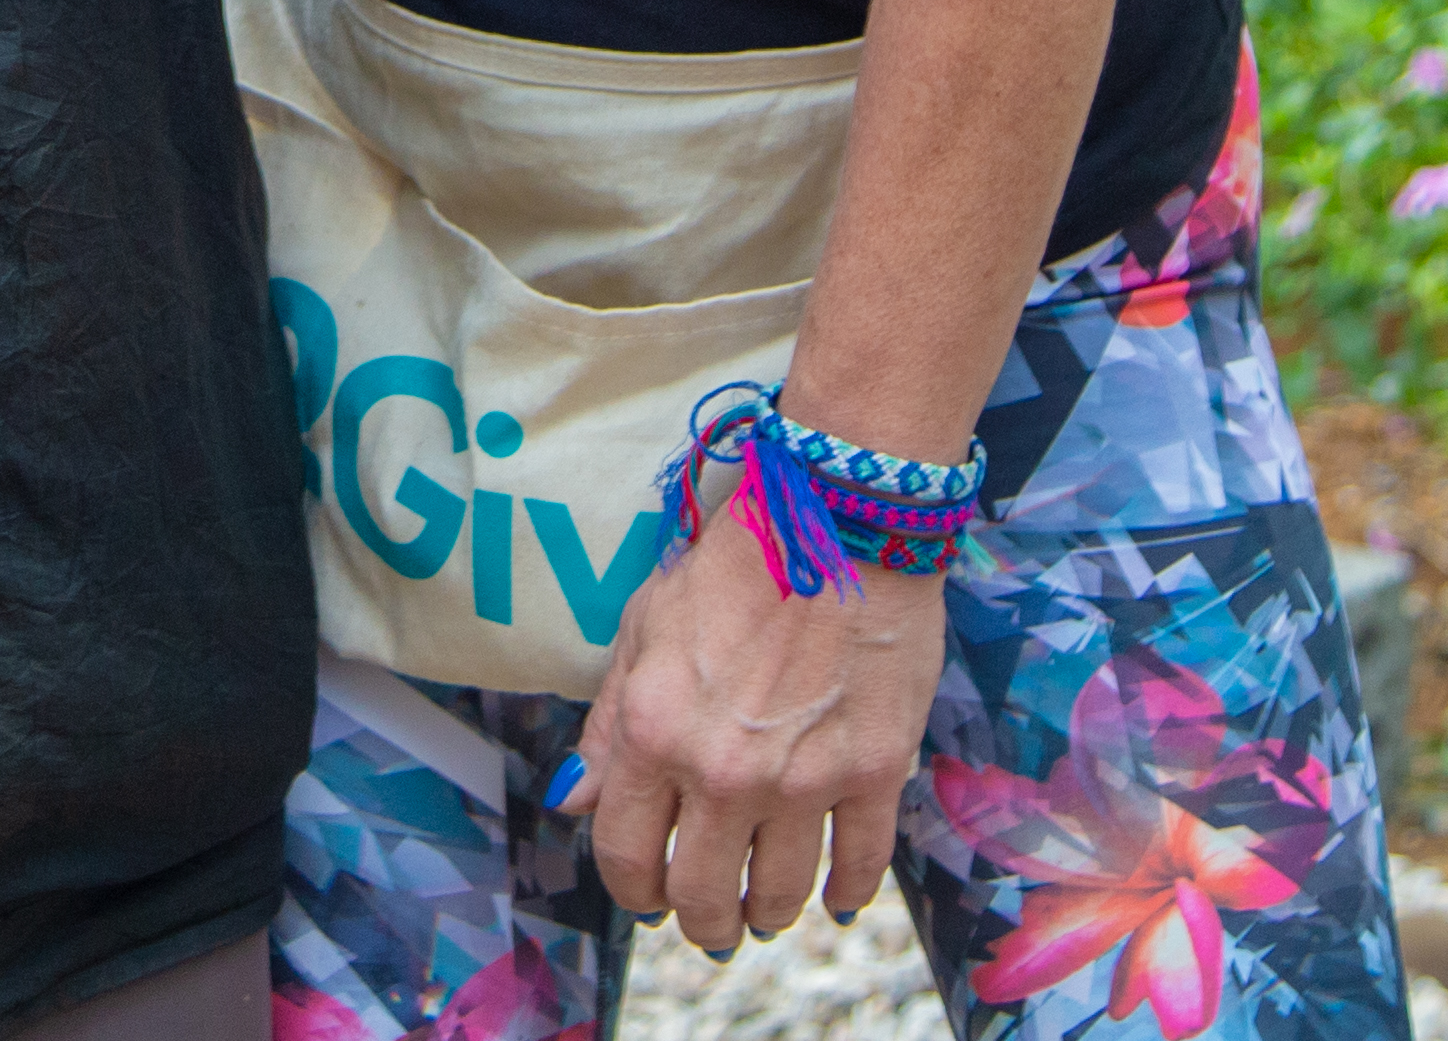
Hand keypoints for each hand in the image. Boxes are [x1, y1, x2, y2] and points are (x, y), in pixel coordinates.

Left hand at [569, 491, 946, 953]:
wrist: (838, 521)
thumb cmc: (733, 564)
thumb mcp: (643, 627)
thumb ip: (607, 725)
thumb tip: (574, 801)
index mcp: (652, 731)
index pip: (624, 850)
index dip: (631, 889)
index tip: (647, 897)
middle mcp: (721, 770)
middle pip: (700, 892)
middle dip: (701, 922)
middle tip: (710, 926)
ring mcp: (802, 778)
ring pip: (777, 893)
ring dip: (767, 915)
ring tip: (765, 913)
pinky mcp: (873, 771)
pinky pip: (860, 864)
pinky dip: (847, 894)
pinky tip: (837, 901)